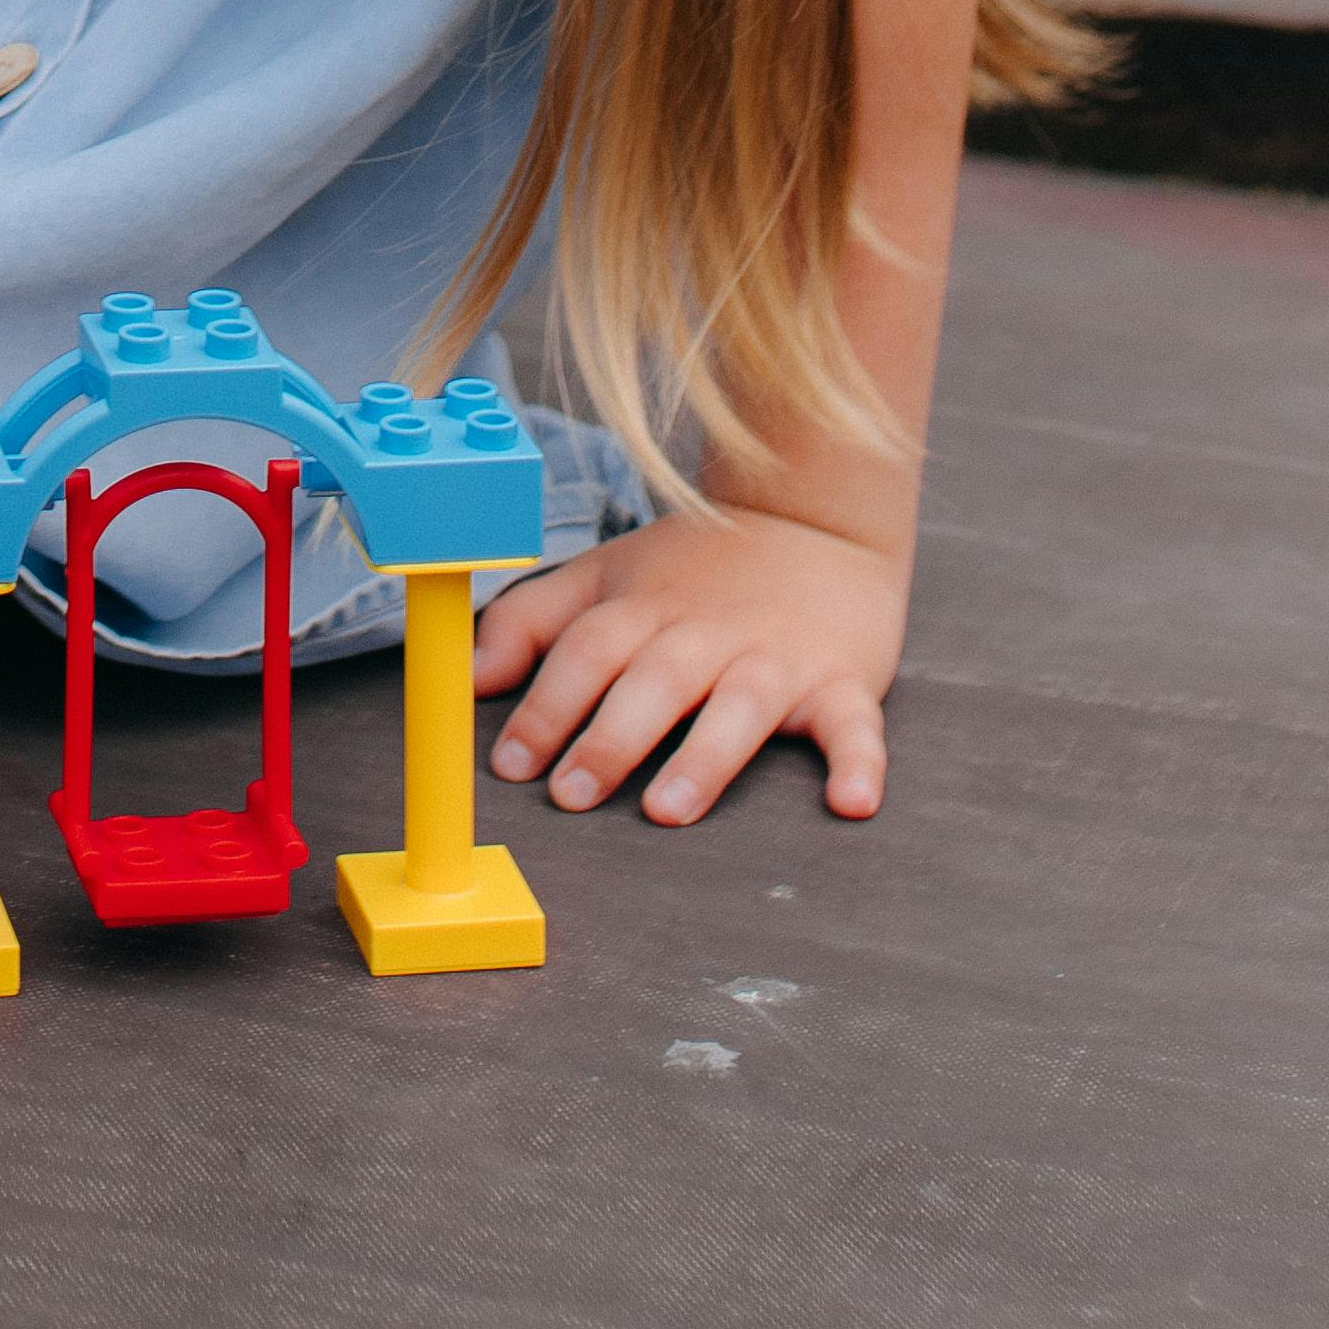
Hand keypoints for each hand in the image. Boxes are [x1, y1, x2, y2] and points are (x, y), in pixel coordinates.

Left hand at [471, 508, 907, 826]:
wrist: (812, 520)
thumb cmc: (695, 567)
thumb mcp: (607, 575)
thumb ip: (534, 621)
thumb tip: (469, 678)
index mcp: (645, 608)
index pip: (586, 653)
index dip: (545, 706)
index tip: (511, 764)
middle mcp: (706, 632)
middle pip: (652, 681)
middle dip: (608, 738)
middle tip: (572, 794)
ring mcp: (776, 657)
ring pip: (739, 705)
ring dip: (704, 758)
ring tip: (666, 809)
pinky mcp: (841, 681)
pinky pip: (853, 723)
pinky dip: (859, 761)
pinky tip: (852, 801)